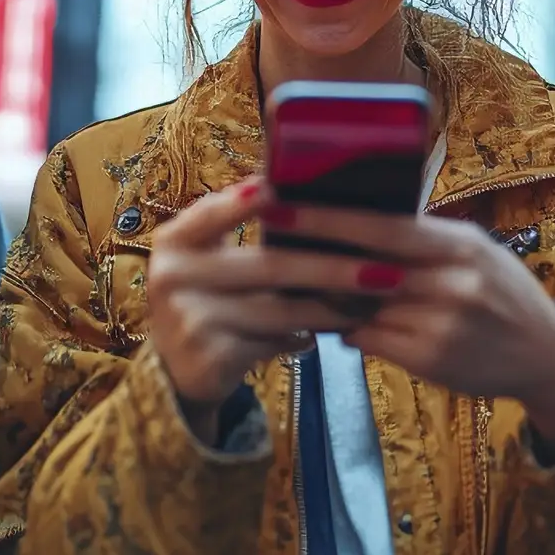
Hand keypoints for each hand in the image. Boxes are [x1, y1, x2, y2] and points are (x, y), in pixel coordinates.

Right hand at [145, 178, 404, 441]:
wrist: (176, 369)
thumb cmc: (208, 296)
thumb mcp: (208, 257)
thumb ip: (239, 221)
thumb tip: (306, 184)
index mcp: (175, 240)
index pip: (214, 213)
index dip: (249, 200)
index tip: (287, 187)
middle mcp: (173, 276)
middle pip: (267, 266)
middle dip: (331, 267)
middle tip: (381, 271)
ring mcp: (190, 320)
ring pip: (280, 310)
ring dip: (331, 308)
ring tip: (370, 304)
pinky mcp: (210, 357)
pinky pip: (274, 342)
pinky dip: (306, 336)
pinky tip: (331, 331)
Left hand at [260, 205, 554, 453]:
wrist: (545, 355)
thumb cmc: (501, 292)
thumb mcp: (474, 252)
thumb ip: (423, 239)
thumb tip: (356, 220)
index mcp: (460, 245)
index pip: (386, 225)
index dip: (332, 216)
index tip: (286, 202)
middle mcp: (452, 281)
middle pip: (367, 262)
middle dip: (313, 246)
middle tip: (268, 231)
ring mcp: (441, 323)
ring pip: (362, 305)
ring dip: (328, 294)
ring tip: (297, 278)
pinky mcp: (431, 359)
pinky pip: (370, 339)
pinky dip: (351, 329)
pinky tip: (340, 322)